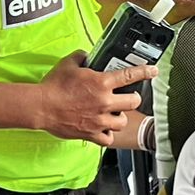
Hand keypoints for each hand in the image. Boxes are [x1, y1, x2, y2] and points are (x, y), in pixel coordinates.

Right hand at [37, 52, 153, 144]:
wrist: (41, 107)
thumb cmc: (53, 87)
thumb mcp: (68, 64)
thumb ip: (81, 57)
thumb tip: (86, 56)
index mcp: (101, 83)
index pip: (130, 75)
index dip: (145, 72)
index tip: (153, 71)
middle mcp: (104, 102)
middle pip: (133, 102)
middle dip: (133, 98)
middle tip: (128, 97)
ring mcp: (99, 120)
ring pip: (122, 122)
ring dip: (120, 117)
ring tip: (114, 114)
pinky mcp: (91, 133)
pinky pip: (108, 139)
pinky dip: (107, 135)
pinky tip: (103, 129)